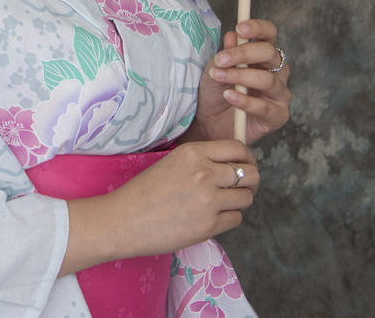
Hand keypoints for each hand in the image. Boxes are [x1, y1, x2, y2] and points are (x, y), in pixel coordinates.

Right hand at [60, 140, 258, 273]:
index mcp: (193, 153)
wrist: (124, 220)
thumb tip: (231, 166)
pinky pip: (236, 218)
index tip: (245, 165)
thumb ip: (201, 161)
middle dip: (251, 181)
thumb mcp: (172, 163)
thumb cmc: (143, 191)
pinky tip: (212, 217)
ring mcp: (208, 200)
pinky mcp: (209, 225)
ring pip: (246, 198)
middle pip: (250, 173)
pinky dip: (229, 218)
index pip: (237, 149)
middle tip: (242, 187)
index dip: (247, 158)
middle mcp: (204, 173)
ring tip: (223, 204)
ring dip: (239, 201)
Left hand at [187, 19, 290, 145]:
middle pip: (270, 54)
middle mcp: (276, 72)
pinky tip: (229, 96)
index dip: (258, 28)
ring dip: (240, 77)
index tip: (240, 28)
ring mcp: (279, 94)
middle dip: (243, 54)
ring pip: (267, 80)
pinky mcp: (278, 116)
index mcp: (263, 55)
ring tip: (219, 77)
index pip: (270, 34)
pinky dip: (245, 100)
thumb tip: (233, 35)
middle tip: (221, 59)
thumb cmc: (214, 92)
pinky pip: (265, 107)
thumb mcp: (215, 68)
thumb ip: (226, 54)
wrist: (207, 122)